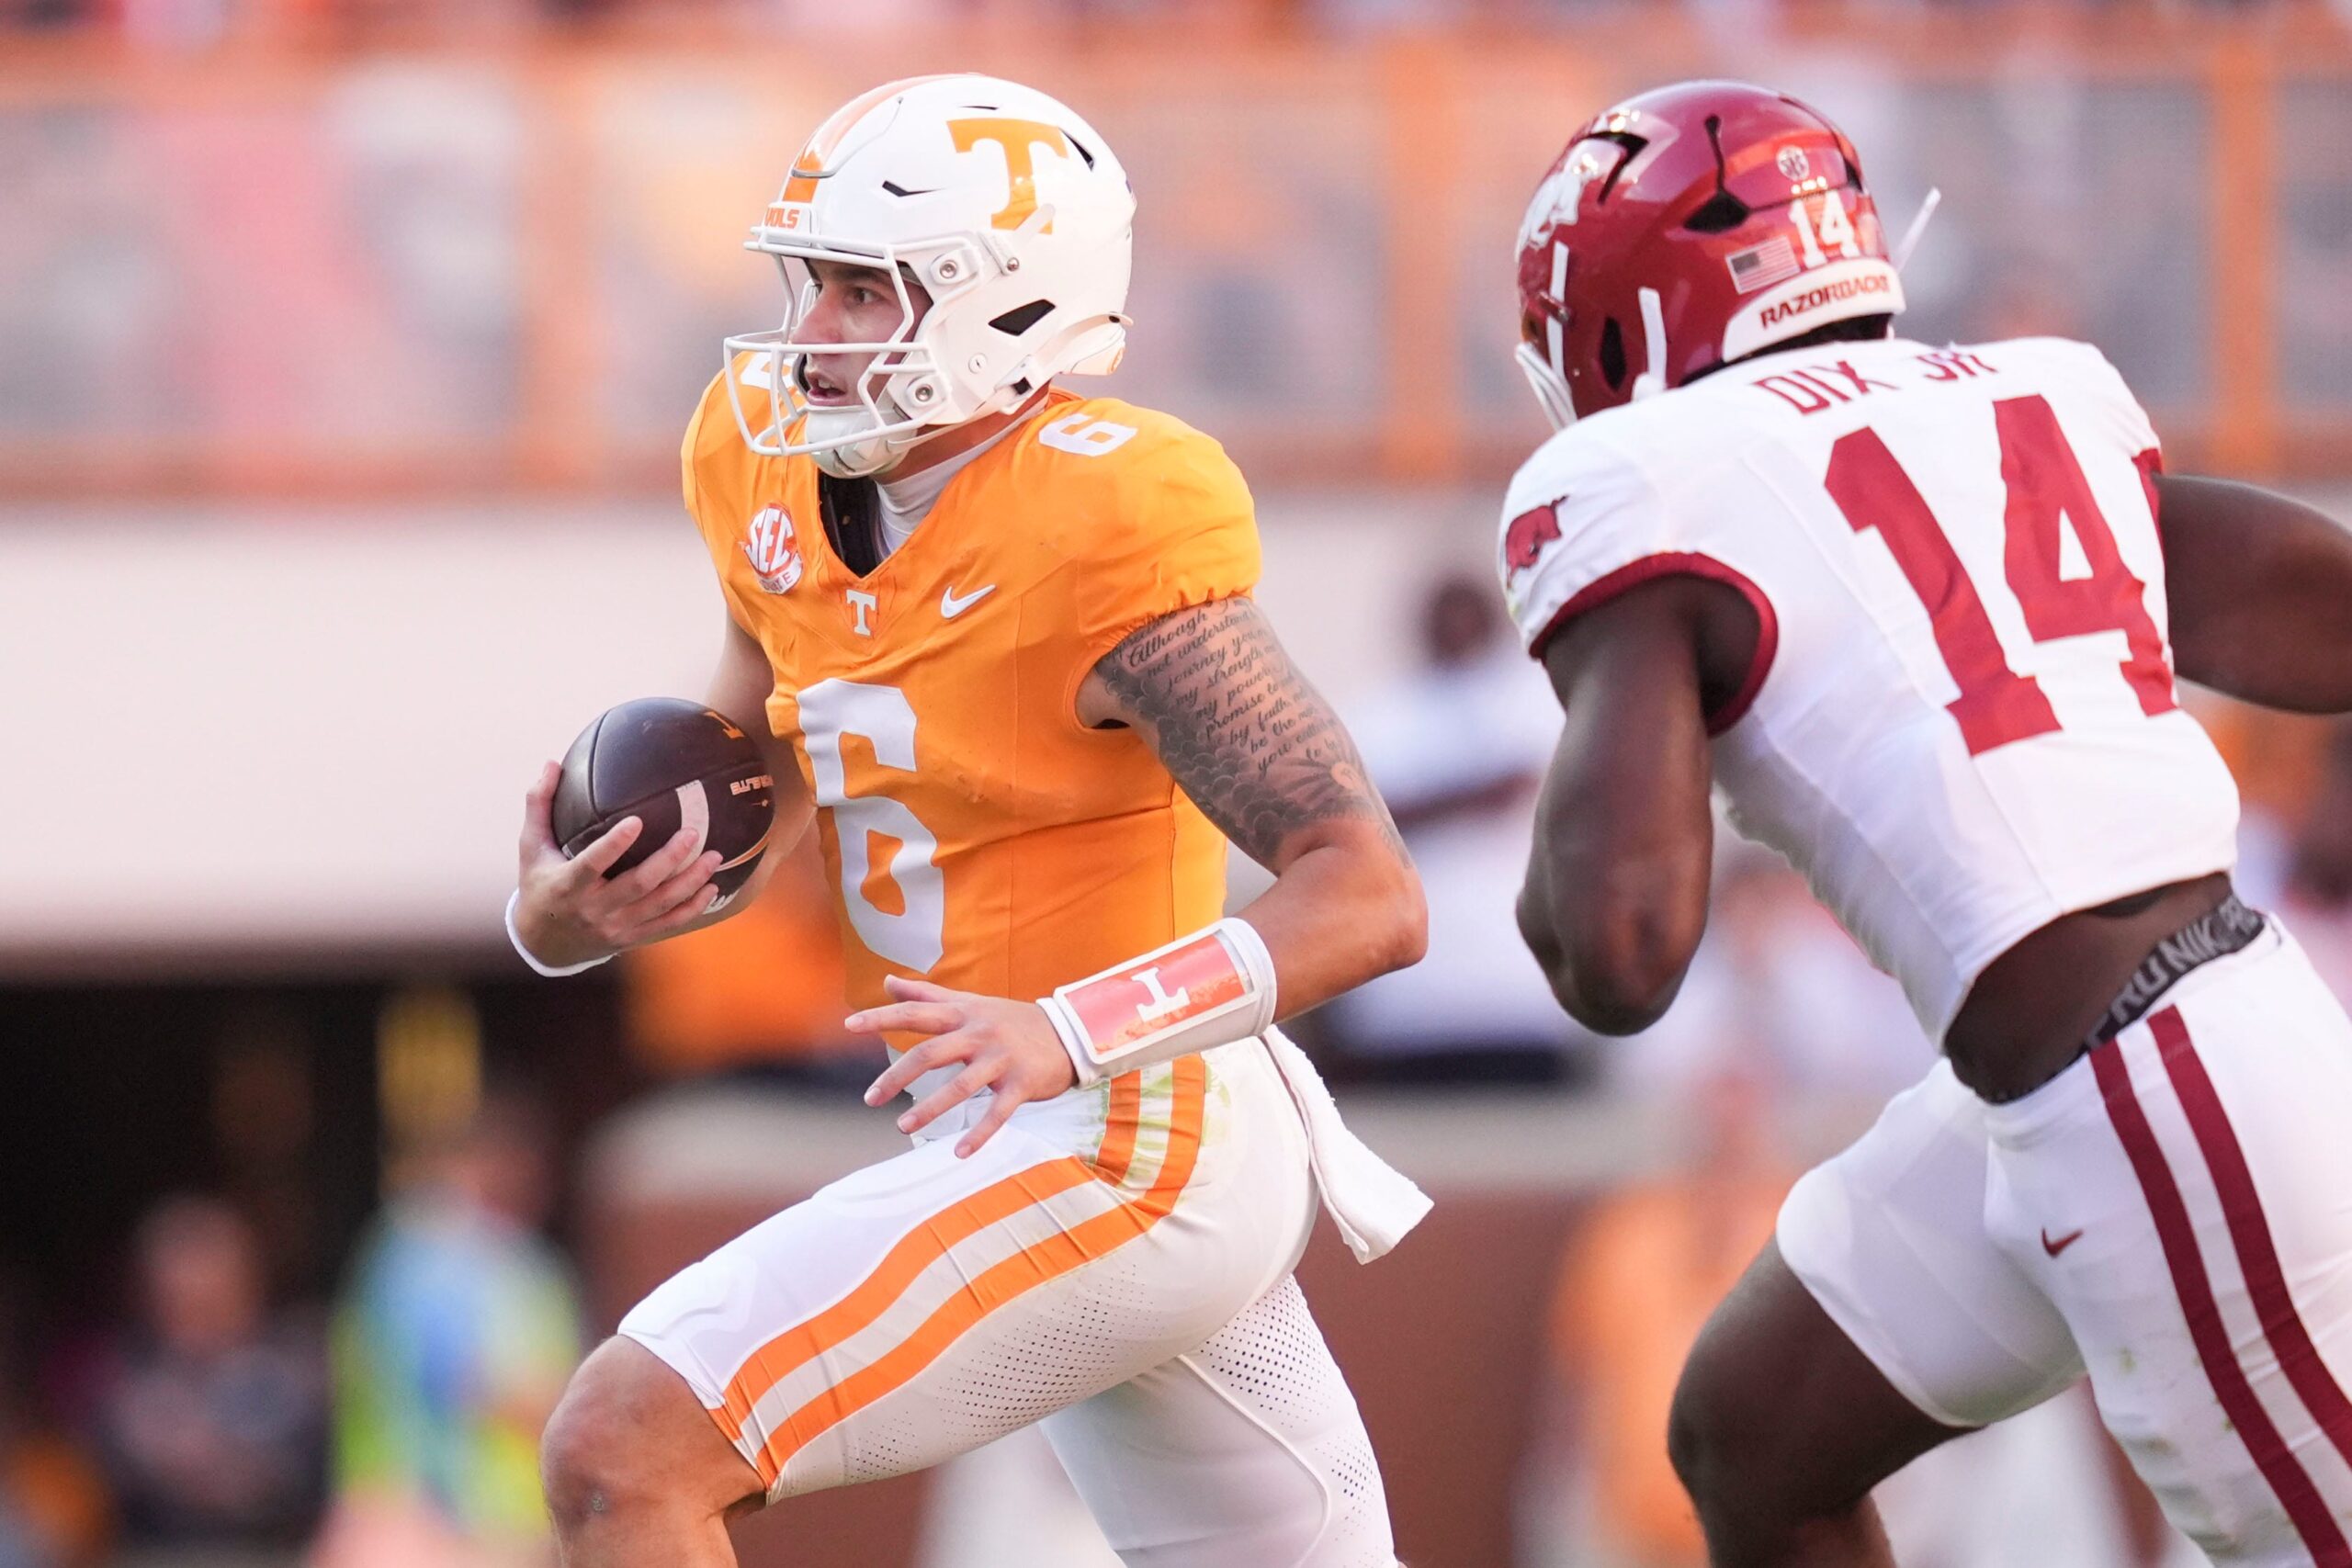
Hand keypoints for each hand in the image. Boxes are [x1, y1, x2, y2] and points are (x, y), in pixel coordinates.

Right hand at [513, 761, 723, 967]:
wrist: (544, 943)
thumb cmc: (539, 884)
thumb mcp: (531, 847)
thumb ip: (539, 805)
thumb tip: (552, 764)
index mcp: (568, 885)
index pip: (592, 865)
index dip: (613, 845)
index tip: (636, 821)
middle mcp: (594, 909)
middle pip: (638, 885)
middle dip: (668, 860)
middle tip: (692, 833)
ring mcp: (616, 926)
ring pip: (659, 905)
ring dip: (690, 881)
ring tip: (713, 856)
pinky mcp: (632, 937)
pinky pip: (668, 924)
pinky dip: (692, 908)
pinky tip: (712, 887)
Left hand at [852, 975, 1077, 1156]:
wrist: (1069, 1033)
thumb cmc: (1010, 1020)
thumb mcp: (971, 1003)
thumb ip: (927, 994)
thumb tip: (887, 982)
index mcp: (963, 1014)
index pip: (915, 1012)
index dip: (882, 1017)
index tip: (849, 1026)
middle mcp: (979, 1033)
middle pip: (929, 1054)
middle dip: (895, 1078)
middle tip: (870, 1099)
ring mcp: (1001, 1059)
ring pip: (959, 1087)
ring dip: (929, 1110)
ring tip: (902, 1128)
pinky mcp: (1022, 1083)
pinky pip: (997, 1112)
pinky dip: (979, 1134)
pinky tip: (959, 1152)